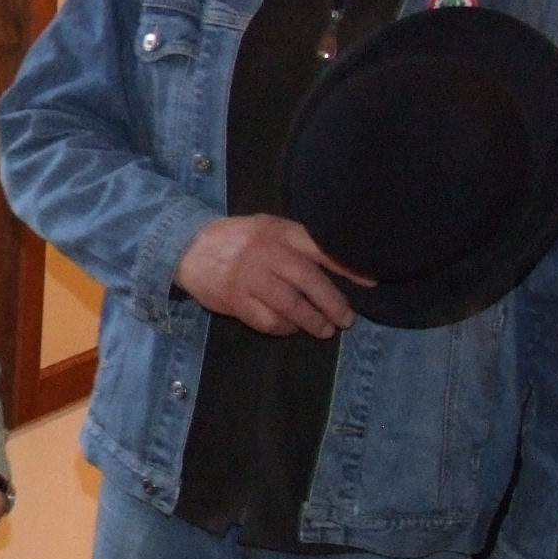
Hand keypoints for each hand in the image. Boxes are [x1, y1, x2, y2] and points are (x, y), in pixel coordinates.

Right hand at [173, 215, 367, 337]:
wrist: (187, 247)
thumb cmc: (238, 239)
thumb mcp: (267, 229)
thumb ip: (297, 243)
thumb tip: (338, 264)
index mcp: (278, 232)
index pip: (320, 249)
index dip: (348, 267)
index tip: (370, 284)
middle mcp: (266, 253)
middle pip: (309, 281)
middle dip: (333, 304)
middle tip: (346, 320)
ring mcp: (249, 277)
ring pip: (290, 305)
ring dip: (312, 322)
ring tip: (324, 330)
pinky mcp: (234, 300)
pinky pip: (267, 320)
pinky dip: (284, 328)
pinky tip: (290, 328)